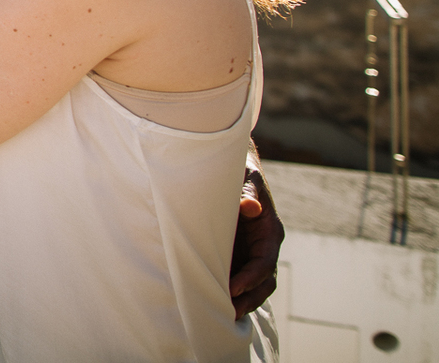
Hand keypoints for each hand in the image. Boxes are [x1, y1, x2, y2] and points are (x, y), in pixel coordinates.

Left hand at [229, 166, 283, 317]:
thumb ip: (247, 193)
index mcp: (269, 231)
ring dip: (243, 301)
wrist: (229, 171)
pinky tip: (216, 302)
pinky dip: (233, 292)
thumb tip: (250, 206)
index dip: (251, 277)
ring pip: (255, 285)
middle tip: (229, 311)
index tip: (234, 288)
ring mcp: (252, 253)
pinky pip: (239, 278)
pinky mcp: (239, 255)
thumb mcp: (245, 179)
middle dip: (249, 298)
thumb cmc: (238, 174)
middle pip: (264, 281)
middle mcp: (264, 246)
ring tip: (223, 314)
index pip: (265, 261)